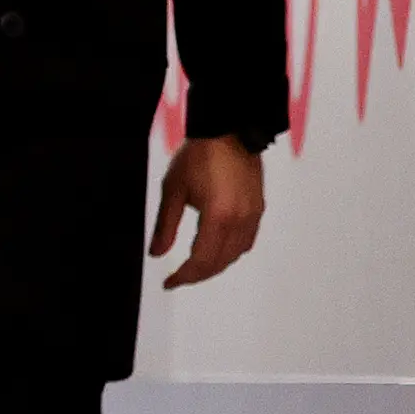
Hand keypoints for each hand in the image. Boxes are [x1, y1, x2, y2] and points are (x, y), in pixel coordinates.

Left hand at [151, 133, 265, 288]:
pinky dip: (231, 252)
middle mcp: (240, 219)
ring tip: (195, 268)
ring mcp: (252, 214)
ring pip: (236, 254)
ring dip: (215, 265)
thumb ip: (165, 225)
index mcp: (218, 216)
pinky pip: (246, 241)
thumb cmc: (199, 156)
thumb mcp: (173, 190)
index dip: (184, 276)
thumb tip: (156, 253)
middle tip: (178, 278)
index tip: (169, 282)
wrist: (229, 131)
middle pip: (220, 262)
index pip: (201, 260)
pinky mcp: (258, 208)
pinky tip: (217, 251)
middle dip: (198, 275)